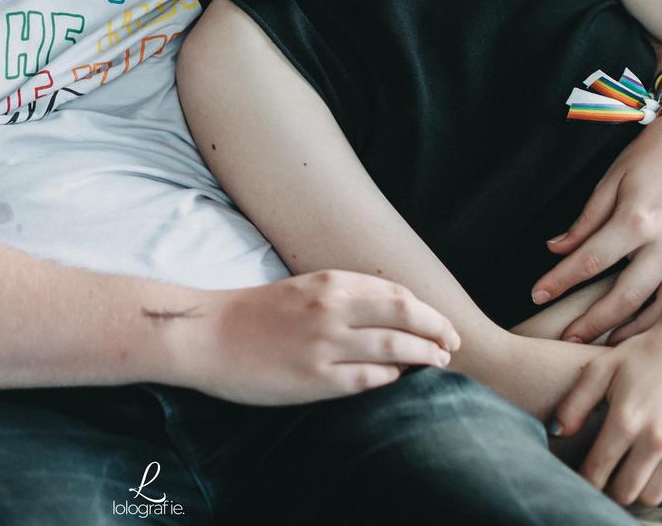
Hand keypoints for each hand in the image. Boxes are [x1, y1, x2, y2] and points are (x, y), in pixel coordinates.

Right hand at [181, 270, 459, 405]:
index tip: (440, 323)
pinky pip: (369, 378)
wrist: (208, 335)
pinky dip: (390, 376)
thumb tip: (392, 313)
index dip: (426, 310)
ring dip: (424, 356)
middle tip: (453, 344)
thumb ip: (345, 296)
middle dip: (437, 330)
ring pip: (395, 348)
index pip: (396, 294)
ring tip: (438, 362)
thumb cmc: (255, 313)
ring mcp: (325, 345)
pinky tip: (397, 377)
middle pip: (405, 316)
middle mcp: (333, 309)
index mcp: (330, 282)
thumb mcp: (303, 289)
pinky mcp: (315, 378)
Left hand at [533, 111, 661, 343]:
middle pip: (623, 297)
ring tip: (603, 348)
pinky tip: (646, 335)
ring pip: (660, 309)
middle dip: (591, 322)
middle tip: (566, 340)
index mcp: (637, 220)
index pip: (590, 261)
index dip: (560, 281)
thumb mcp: (613, 178)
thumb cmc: (655, 153)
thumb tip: (556, 249)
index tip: (536, 295)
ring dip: (629, 333)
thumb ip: (587, 220)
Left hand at [555, 321, 661, 505]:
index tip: (580, 477)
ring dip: (635, 493)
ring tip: (624, 477)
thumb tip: (555, 433)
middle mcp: (656, 439)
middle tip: (601, 480)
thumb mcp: (602, 368)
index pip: (597, 470)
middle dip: (608, 491)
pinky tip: (650, 471)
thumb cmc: (644, 353)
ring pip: (652, 496)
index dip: (585, 480)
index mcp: (626, 419)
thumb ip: (575, 402)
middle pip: (625, 493)